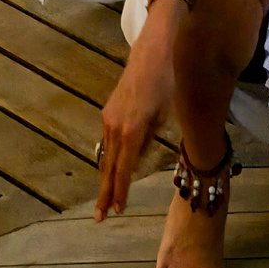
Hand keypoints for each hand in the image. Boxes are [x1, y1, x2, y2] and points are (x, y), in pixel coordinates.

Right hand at [93, 37, 173, 218]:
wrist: (154, 50)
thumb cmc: (168, 80)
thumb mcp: (167, 113)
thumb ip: (151, 139)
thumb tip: (138, 158)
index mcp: (132, 130)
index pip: (124, 169)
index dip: (121, 191)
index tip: (118, 210)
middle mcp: (115, 127)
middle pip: (108, 168)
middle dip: (105, 193)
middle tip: (100, 217)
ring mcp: (109, 118)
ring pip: (106, 156)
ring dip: (105, 179)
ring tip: (104, 201)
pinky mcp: (108, 111)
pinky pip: (108, 142)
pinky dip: (109, 160)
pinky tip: (111, 171)